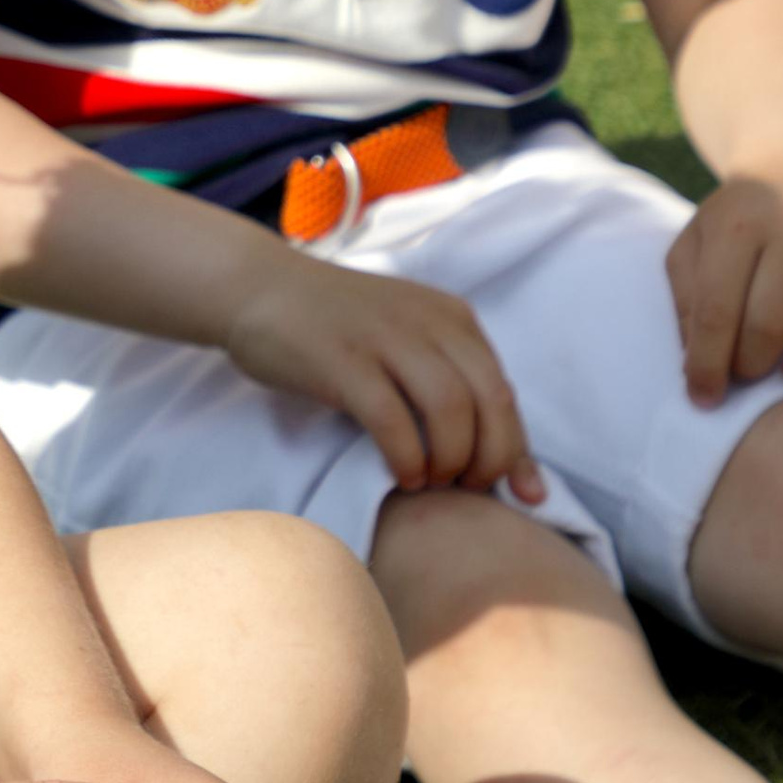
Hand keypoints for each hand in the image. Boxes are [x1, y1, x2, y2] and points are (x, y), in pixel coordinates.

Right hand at [224, 241, 542, 503]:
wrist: (260, 287)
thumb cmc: (339, 328)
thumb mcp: (407, 338)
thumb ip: (453, 382)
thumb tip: (507, 457)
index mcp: (451, 317)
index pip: (504, 390)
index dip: (518, 448)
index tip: (522, 495)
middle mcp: (426, 321)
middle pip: (488, 400)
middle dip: (491, 459)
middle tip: (468, 488)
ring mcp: (383, 338)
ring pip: (449, 408)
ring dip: (450, 459)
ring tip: (432, 481)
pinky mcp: (341, 361)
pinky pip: (392, 419)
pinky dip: (407, 457)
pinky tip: (402, 475)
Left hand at [666, 175, 782, 401]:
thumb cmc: (741, 222)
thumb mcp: (697, 242)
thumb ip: (688, 299)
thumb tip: (699, 365)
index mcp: (739, 220)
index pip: (717, 309)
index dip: (707, 364)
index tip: (703, 397)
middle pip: (773, 322)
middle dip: (754, 367)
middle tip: (747, 379)